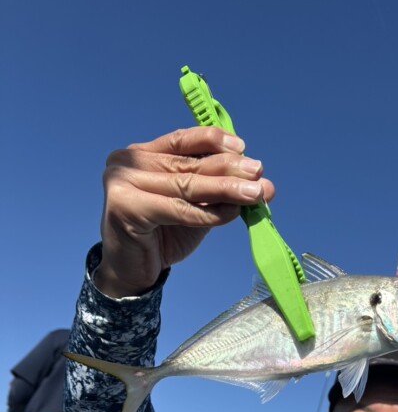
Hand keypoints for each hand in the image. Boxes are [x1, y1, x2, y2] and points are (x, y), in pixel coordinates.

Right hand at [95, 127, 275, 296]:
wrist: (133, 271)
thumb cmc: (163, 235)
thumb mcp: (195, 206)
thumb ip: (219, 193)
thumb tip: (262, 184)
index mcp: (141, 153)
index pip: (182, 140)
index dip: (213, 141)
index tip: (243, 148)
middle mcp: (127, 162)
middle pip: (188, 163)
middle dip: (228, 168)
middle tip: (258, 172)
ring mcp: (122, 182)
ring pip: (186, 185)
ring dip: (225, 189)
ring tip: (255, 192)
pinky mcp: (125, 207)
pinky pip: (178, 209)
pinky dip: (207, 213)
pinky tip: (231, 213)